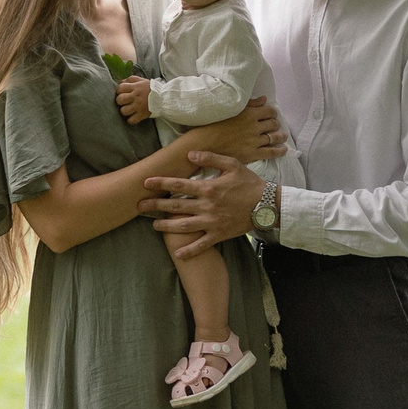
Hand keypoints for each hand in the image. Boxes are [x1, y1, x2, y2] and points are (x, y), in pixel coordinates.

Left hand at [115, 77, 152, 123]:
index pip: (120, 88)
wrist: (164, 98)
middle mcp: (136, 97)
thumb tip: (121, 82)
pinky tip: (132, 116)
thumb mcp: (141, 81)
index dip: (119, 91)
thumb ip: (130, 80)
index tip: (122, 92)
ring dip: (124, 110)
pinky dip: (130, 120)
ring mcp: (139, 107)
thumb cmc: (151, 89)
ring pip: (124, 111)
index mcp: (136, 87)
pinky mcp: (142, 115)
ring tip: (128, 109)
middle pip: (120, 99)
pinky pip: (132, 120)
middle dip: (120, 101)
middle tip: (124, 102)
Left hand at [139, 152, 263, 260]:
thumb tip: (190, 154)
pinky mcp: (219, 234)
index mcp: (208, 188)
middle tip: (139, 207)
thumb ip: (210, 158)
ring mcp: (211, 222)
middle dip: (156, 206)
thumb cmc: (250, 183)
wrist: (268, 205)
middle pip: (175, 206)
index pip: (179, 185)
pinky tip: (177, 254)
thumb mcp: (232, 165)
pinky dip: (189, 251)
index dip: (161, 183)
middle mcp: (206, 206)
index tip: (145, 183)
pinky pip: (201, 245)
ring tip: (154, 226)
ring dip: (167, 226)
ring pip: (183, 226)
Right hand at [182, 96, 285, 161]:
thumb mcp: (230, 109)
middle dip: (275, 124)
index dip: (272, 112)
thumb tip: (264, 99)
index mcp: (249, 114)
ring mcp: (254, 141)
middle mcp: (254, 127)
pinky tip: (283, 149)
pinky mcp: (252, 153)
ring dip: (280, 136)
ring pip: (274, 137)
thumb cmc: (212, 124)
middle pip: (273, 124)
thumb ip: (250, 104)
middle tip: (274, 125)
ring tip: (282, 136)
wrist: (202, 144)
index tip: (271, 114)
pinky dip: (279, 151)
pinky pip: (271, 152)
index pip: (269, 111)